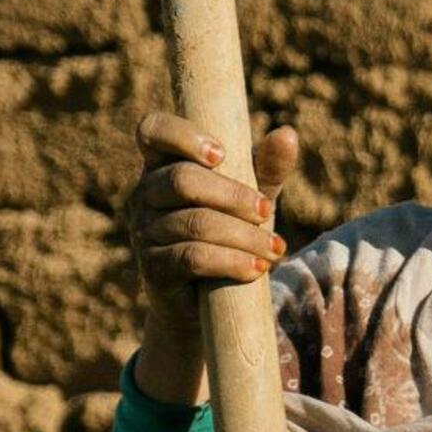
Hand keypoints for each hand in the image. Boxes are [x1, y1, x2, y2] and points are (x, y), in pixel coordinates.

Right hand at [124, 110, 299, 402]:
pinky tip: (257, 269)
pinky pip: (192, 257)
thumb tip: (287, 133)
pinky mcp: (152, 268)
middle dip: (233, 196)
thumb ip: (266, 167)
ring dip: (243, 236)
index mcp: (163, 165)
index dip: (182, 136)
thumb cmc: (230, 234)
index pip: (152, 130)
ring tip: (275, 249)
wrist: (208, 302)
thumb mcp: (251, 198)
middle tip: (267, 212)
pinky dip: (231, 261)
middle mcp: (144, 194)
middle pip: (182, 180)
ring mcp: (143, 232)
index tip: (221, 154)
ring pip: (195, 222)